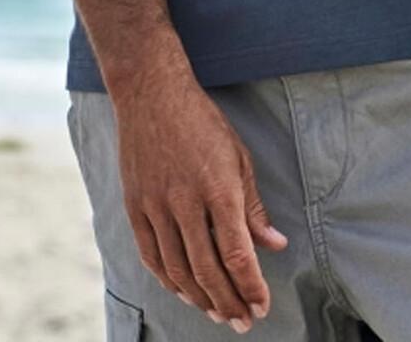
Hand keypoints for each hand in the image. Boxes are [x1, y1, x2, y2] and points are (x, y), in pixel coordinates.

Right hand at [113, 70, 287, 329]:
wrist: (152, 92)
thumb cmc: (201, 121)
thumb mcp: (238, 157)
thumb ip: (254, 207)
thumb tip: (274, 245)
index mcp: (218, 188)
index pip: (237, 254)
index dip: (251, 286)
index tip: (261, 306)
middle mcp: (185, 201)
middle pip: (207, 270)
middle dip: (229, 302)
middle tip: (242, 321)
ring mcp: (156, 205)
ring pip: (177, 270)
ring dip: (200, 298)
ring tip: (217, 311)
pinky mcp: (135, 205)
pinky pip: (151, 256)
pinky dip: (168, 280)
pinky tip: (184, 290)